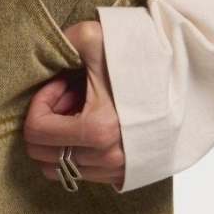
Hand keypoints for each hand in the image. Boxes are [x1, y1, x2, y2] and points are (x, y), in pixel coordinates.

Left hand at [22, 18, 127, 188]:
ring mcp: (116, 170)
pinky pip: (80, 173)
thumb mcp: (93, 38)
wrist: (178, 76)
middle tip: (67, 94)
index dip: (39, 103)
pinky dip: (76, 149)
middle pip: (43, 155)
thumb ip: (60, 41)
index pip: (35, 132)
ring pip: (60, 167)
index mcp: (98, 129)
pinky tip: (92, 121)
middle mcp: (107, 158)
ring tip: (81, 106)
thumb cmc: (133, 56)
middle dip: (48, 121)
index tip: (58, 84)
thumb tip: (39, 55)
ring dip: (62, 136)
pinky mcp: (123, 175)